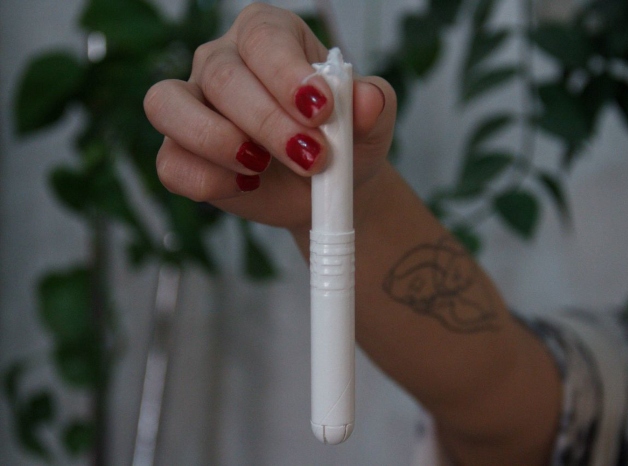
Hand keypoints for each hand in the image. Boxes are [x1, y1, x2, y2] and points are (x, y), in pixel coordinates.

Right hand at [144, 3, 396, 233]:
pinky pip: (171, 163)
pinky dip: (207, 180)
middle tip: (311, 157)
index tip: (320, 111)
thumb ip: (373, 105)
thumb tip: (365, 99)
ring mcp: (192, 105)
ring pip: (168, 106)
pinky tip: (246, 186)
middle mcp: (222, 60)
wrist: (327, 185)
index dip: (287, 74)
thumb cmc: (344, 139)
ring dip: (219, 142)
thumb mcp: (371, 122)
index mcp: (269, 36)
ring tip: (261, 167)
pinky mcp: (179, 152)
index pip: (263, 38)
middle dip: (268, 123)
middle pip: (222, 76)